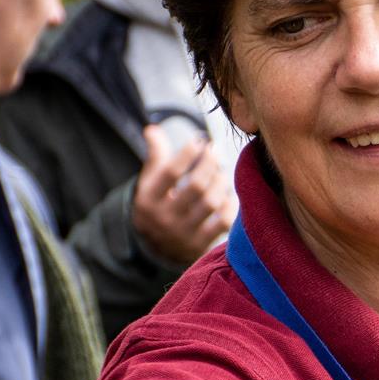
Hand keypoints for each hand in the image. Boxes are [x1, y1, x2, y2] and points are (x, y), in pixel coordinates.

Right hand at [130, 125, 233, 265]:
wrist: (156, 250)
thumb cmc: (157, 205)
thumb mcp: (149, 183)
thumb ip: (154, 157)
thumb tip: (152, 129)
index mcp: (149, 199)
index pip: (170, 172)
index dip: (188, 154)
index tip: (200, 141)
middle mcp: (164, 218)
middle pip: (195, 186)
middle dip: (209, 165)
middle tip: (215, 152)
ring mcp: (183, 233)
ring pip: (211, 202)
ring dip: (221, 183)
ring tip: (221, 173)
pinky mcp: (200, 245)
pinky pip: (222, 222)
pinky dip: (230, 206)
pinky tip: (228, 196)